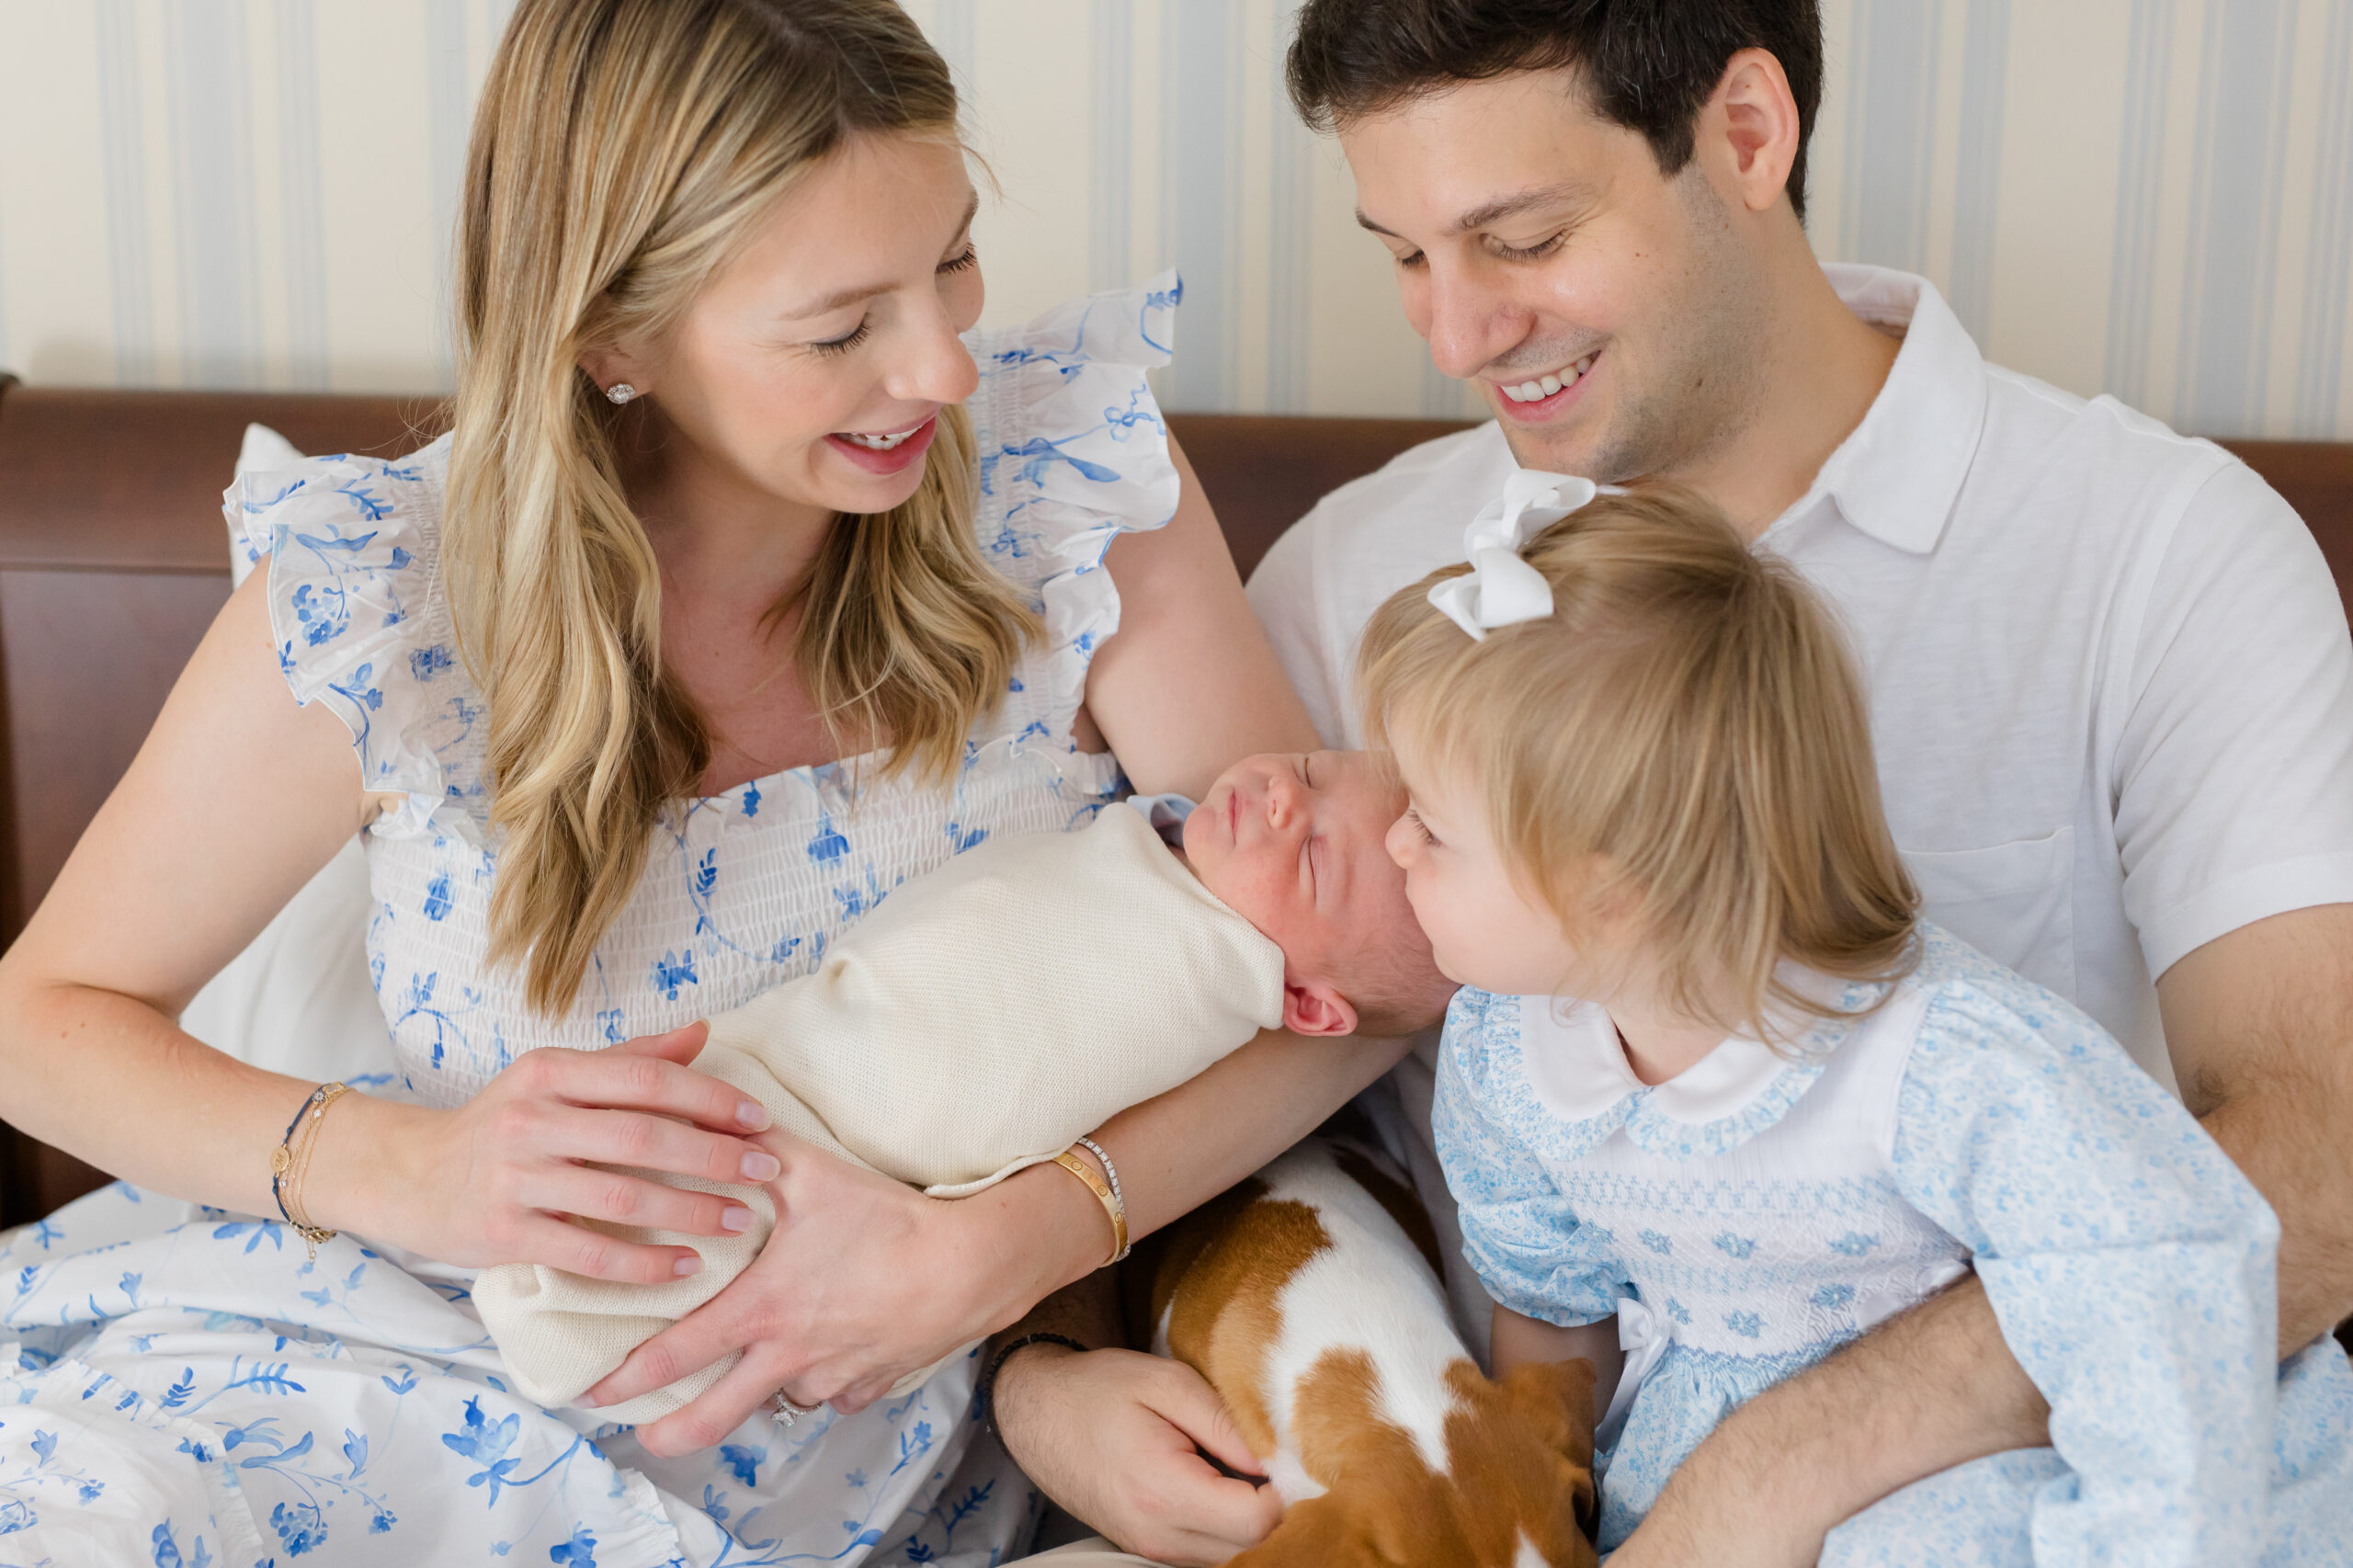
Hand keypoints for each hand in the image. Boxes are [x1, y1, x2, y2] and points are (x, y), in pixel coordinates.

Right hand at [351, 1022, 779, 1281]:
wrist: (408, 1174)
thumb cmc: (501, 1124)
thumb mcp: (555, 1078)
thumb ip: (630, 1060)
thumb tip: (704, 1032)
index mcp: (551, 1071)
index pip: (648, 1080)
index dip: (712, 1100)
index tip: (761, 1121)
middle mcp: (532, 1119)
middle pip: (643, 1137)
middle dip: (716, 1157)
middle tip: (767, 1172)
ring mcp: (515, 1178)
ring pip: (622, 1197)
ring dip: (691, 1212)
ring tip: (741, 1222)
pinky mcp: (503, 1233)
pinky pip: (588, 1254)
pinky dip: (643, 1264)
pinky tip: (685, 1266)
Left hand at [583, 1132, 1086, 1454]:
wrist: (968, 1265)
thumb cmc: (888, 1220)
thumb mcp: (816, 1174)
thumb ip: (757, 1150)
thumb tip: (715, 1116)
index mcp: (760, 1309)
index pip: (675, 1355)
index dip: (627, 1378)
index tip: (593, 1391)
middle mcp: (786, 1355)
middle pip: (711, 1419)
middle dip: (669, 1433)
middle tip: (645, 1435)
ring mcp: (829, 1375)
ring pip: (779, 1403)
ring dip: (762, 1392)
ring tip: (753, 1370)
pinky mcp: (869, 1383)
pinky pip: (835, 1396)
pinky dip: (823, 1383)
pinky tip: (827, 1356)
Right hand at [992, 1343, 1282, 1566]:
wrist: (1037, 1413)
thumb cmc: (1099, 1389)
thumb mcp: (1166, 1382)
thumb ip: (1227, 1422)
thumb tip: (1279, 1459)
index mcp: (1163, 1492)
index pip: (1258, 1522)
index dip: (1285, 1489)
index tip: (1284, 1452)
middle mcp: (1158, 1536)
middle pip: (1252, 1548)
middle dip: (1276, 1507)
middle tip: (1273, 1458)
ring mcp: (1151, 1549)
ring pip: (1232, 1556)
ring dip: (1252, 1520)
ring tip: (1243, 1468)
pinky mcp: (1149, 1548)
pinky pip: (1208, 1552)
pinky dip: (1227, 1525)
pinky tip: (1220, 1484)